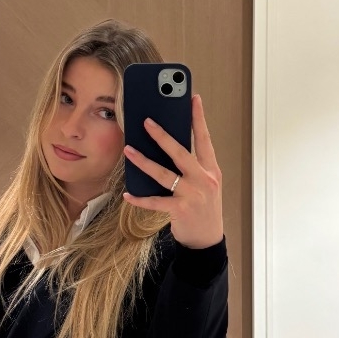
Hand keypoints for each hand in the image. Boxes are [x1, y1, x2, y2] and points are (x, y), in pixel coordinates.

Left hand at [123, 94, 222, 249]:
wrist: (207, 240)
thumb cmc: (203, 207)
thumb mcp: (205, 183)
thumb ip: (192, 165)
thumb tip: (167, 145)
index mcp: (210, 170)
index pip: (204, 139)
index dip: (198, 118)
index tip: (193, 98)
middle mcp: (203, 180)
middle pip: (181, 152)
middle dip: (162, 136)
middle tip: (146, 121)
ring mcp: (192, 195)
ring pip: (163, 174)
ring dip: (143, 162)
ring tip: (128, 150)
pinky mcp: (180, 210)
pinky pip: (155, 202)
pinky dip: (140, 199)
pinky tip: (128, 194)